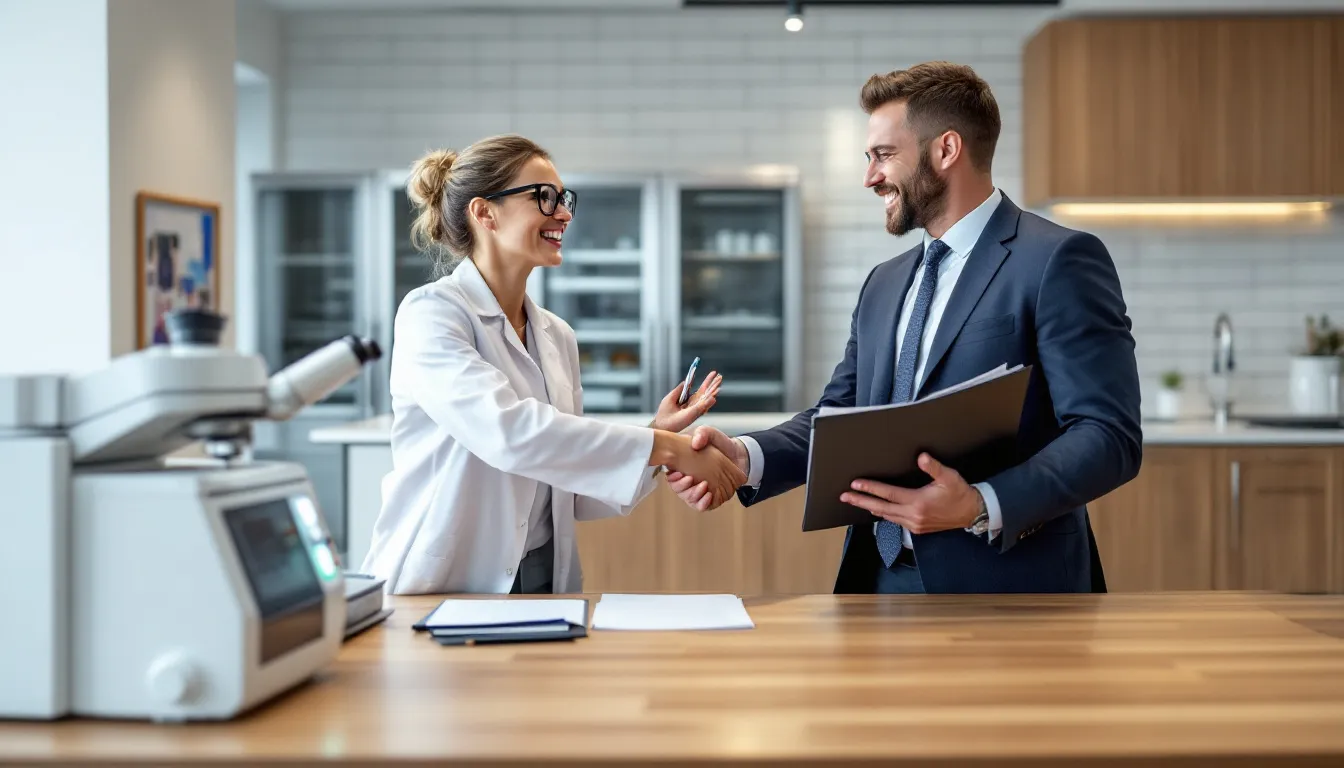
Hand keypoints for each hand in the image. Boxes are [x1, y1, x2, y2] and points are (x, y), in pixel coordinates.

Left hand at [651, 371, 721, 433]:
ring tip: (720, 383)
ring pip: (706, 399)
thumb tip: (686, 381)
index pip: (702, 390)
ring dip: (713, 391)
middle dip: (713, 384)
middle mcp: (694, 405)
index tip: (714, 373)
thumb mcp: (671, 398)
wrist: (662, 427)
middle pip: (706, 393)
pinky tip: (714, 397)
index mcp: (690, 401)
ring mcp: (694, 410)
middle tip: (720, 376)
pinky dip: (707, 403)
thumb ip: (679, 390)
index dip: (708, 381)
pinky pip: (701, 407)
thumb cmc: (665, 415)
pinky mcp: (692, 415)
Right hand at [666, 426, 748, 510]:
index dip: (672, 478)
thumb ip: (702, 433)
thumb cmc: (719, 444)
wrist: (738, 454)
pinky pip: (702, 506)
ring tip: (703, 485)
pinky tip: (709, 494)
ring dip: (694, 494)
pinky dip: (703, 502)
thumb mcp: (710, 434)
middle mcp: (688, 480)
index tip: (678, 473)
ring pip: (689, 499)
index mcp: (682, 466)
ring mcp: (698, 490)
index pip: (671, 476)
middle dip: (682, 487)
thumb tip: (696, 443)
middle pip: (678, 490)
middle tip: (691, 478)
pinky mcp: (710, 498)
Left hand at [840, 453, 979, 533]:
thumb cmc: (960, 493)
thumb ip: (933, 467)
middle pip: (881, 508)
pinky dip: (883, 514)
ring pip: (886, 516)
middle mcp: (913, 516)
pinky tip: (876, 509)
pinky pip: (895, 521)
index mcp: (918, 502)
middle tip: (844, 496)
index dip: (871, 488)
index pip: (888, 494)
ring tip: (855, 501)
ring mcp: (914, 525)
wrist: (972, 513)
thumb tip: (921, 457)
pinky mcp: (917, 529)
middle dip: (861, 501)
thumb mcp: (949, 477)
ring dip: (870, 507)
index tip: (855, 484)